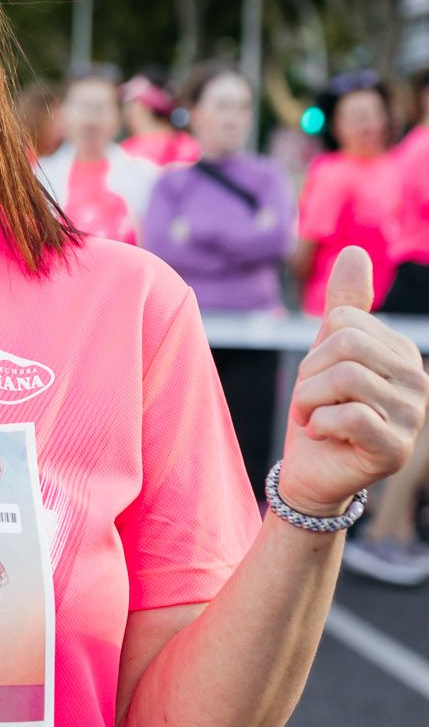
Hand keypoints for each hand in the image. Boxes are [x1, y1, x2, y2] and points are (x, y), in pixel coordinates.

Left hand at [281, 245, 428, 514]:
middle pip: (346, 345)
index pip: (345, 321)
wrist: (311, 474)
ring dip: (309, 401)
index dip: (314, 350)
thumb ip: (343, 307)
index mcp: (401, 352)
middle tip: (309, 404)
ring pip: (345, 378)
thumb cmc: (320, 412)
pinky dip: (319, 424)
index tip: (315, 381)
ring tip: (313, 420)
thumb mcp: (326, 355)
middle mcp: (416, 380)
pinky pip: (347, 416)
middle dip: (309, 375)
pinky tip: (323, 435)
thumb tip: (356, 252)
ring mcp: (411, 416)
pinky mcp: (395, 448)